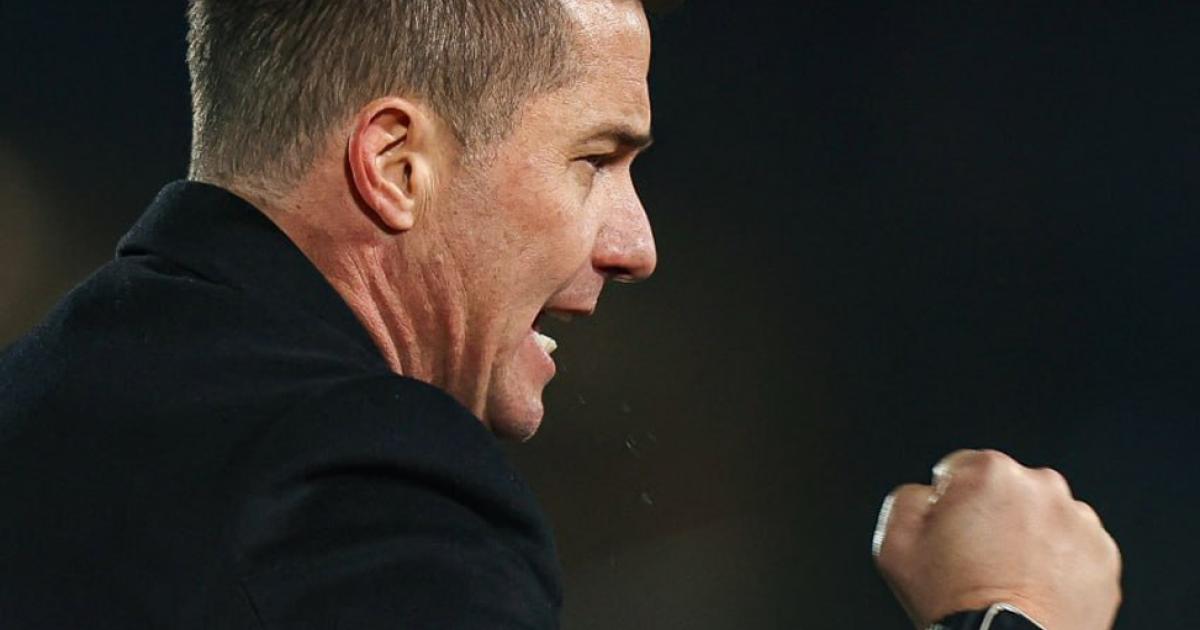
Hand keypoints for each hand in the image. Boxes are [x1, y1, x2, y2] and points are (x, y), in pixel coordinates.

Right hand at [873, 449, 1121, 629]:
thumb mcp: (897, 543)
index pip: (961, 469)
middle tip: (978, 558)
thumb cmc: (954, 600)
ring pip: (1044, 518)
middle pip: (1007, 491)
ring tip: (1009, 578)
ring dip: (1029, 537)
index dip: (949, 502)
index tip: (950, 532)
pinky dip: (1058, 564)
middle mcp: (1042, 486)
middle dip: (993, 516)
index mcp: (990, 472)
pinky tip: (1035, 589)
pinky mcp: (1103, 556)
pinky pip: (1074, 549)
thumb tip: (929, 494)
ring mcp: (1079, 521)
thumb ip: (909, 499)